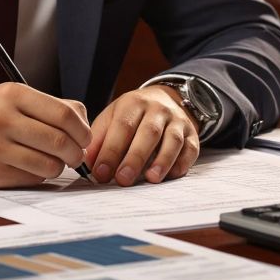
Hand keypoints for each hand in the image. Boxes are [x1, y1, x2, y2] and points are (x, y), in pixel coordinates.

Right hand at [0, 82, 90, 188]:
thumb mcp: (10, 96)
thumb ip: (48, 106)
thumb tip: (84, 124)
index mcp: (12, 94)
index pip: (64, 115)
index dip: (83, 131)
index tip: (85, 138)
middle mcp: (2, 119)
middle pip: (60, 142)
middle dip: (76, 153)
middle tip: (76, 155)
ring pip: (49, 165)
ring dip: (59, 167)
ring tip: (53, 161)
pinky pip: (31, 178)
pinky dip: (39, 175)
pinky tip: (31, 166)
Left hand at [85, 85, 199, 185]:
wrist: (167, 99)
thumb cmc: (133, 115)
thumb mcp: (112, 118)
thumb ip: (99, 139)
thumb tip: (87, 164)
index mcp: (133, 103)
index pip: (122, 126)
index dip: (111, 150)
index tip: (100, 172)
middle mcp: (157, 110)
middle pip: (148, 133)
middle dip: (135, 158)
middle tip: (122, 180)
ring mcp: (177, 121)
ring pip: (172, 140)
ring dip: (162, 160)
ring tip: (150, 179)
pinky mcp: (192, 134)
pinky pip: (190, 148)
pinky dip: (182, 162)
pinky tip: (172, 174)